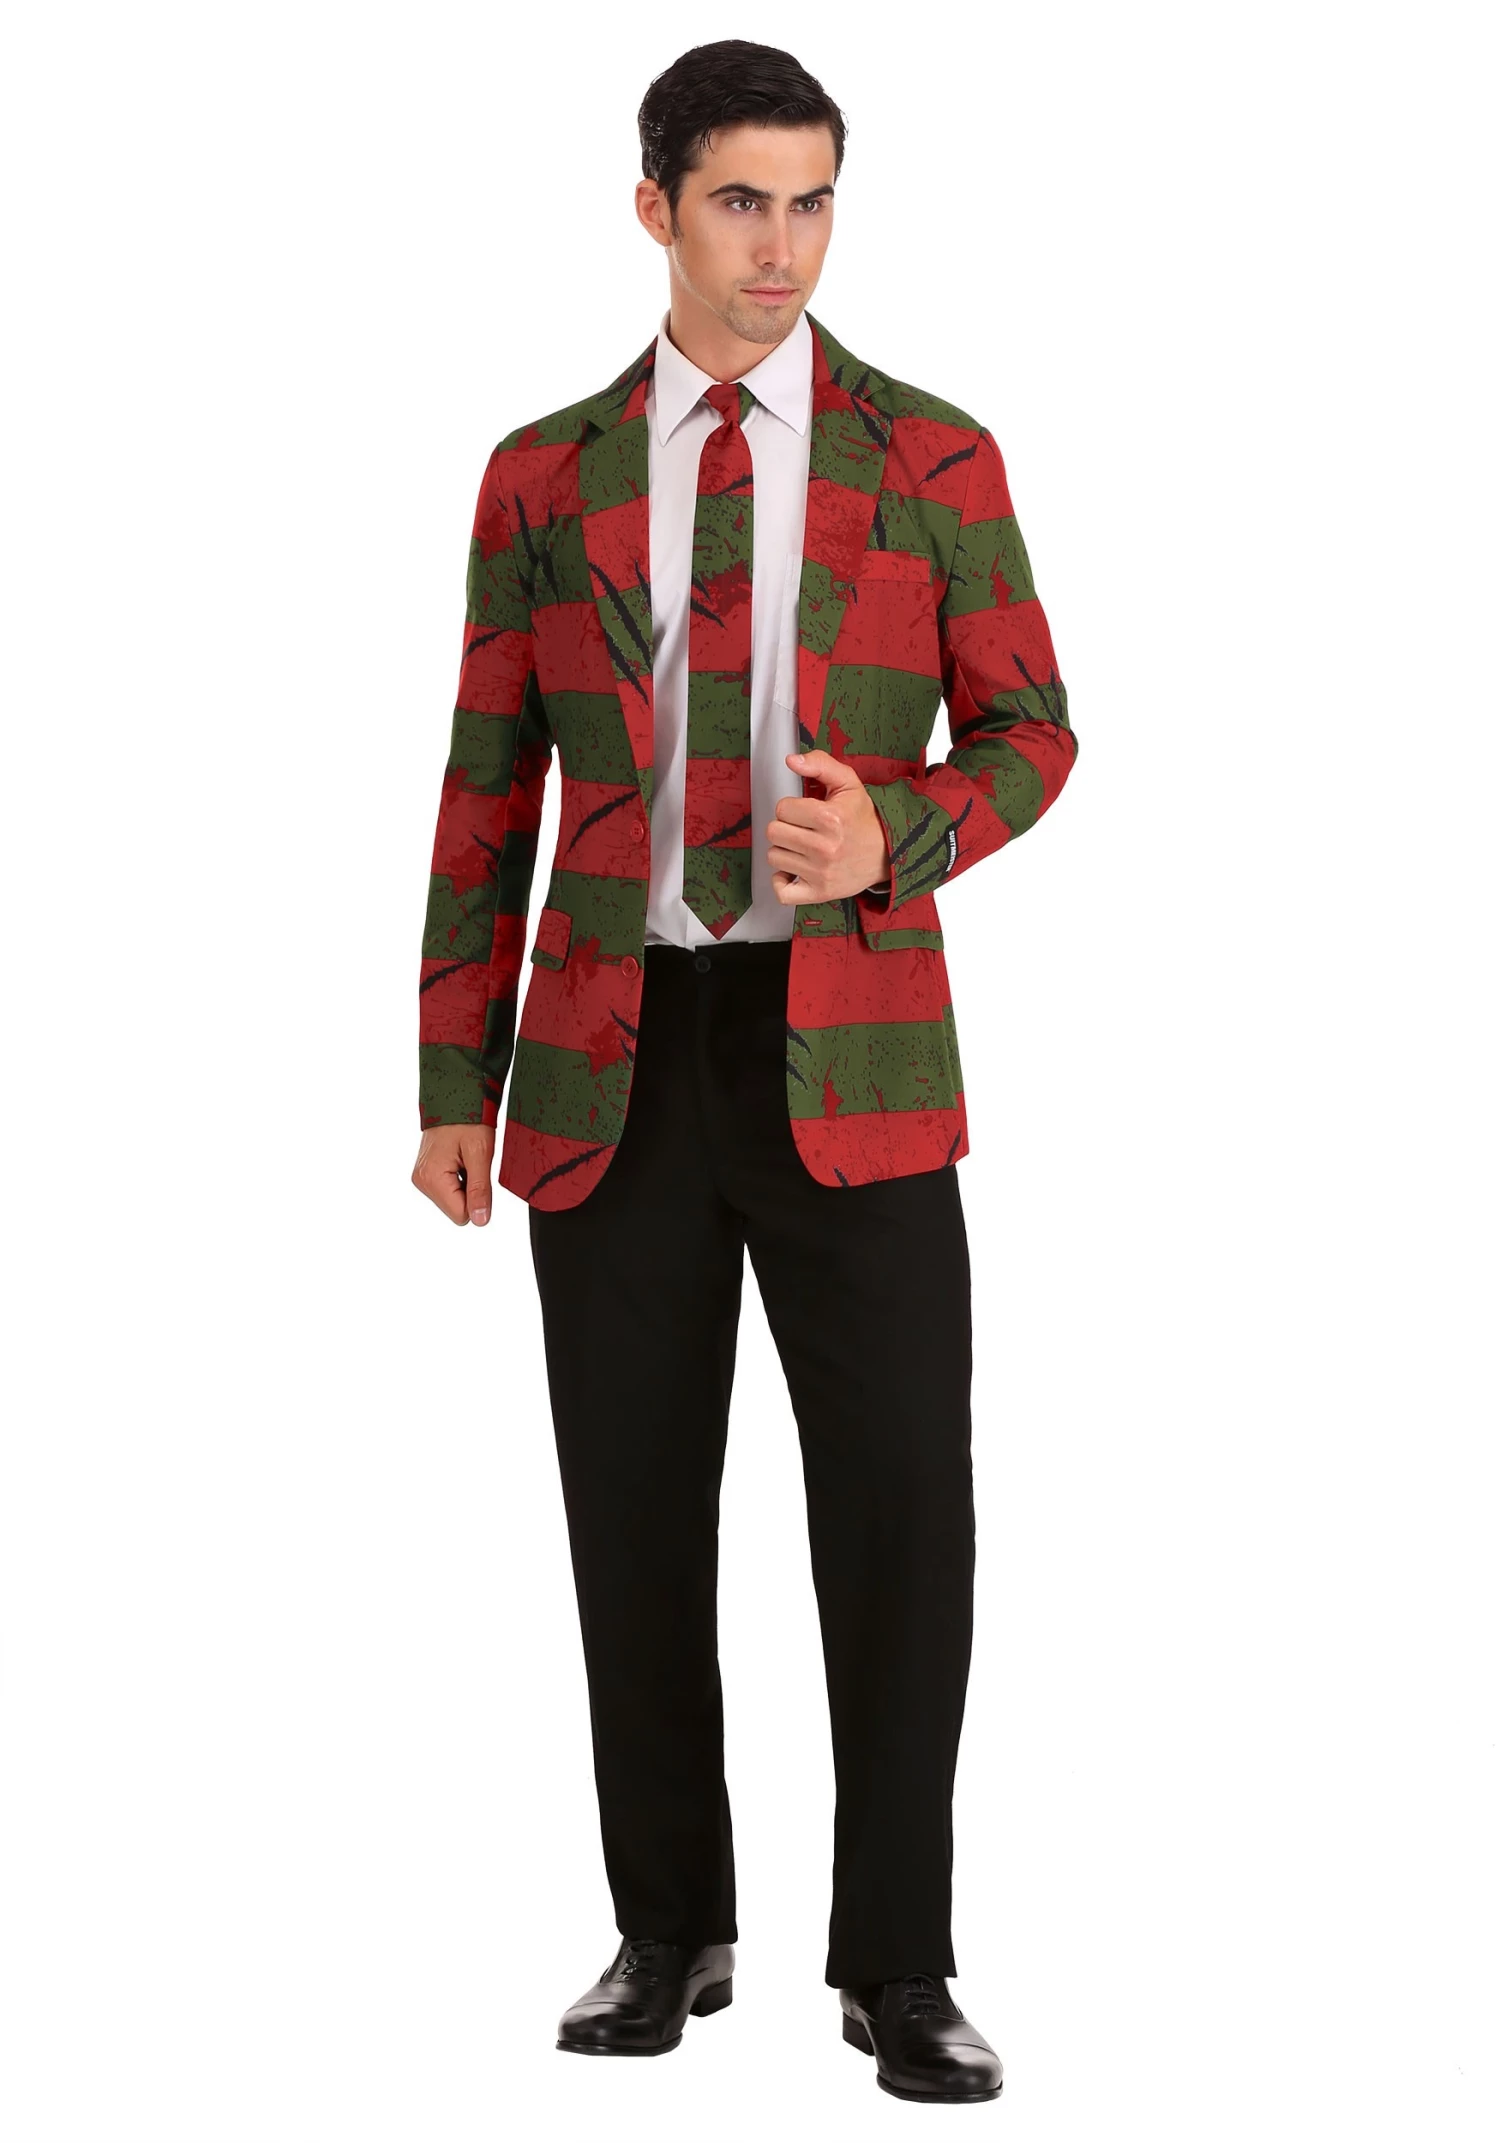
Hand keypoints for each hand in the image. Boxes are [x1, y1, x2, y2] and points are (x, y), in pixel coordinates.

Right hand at [412, 1124, 494, 1225]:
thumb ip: (479, 1190)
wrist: (455, 1096)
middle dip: (471, 1190)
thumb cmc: (467, 1118)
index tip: (478, 1172)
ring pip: (454, 1200)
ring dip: (466, 1182)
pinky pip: (449, 1188)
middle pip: (456, 1209)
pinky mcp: (427, 1172)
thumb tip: (480, 1220)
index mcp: (431, 1179)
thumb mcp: (480, 1154)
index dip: (478, 1198)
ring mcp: (422, 1177)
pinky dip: (460, 1177)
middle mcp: (422, 1181)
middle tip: (472, 1162)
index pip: (461, 1215)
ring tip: (466, 1157)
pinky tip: (460, 1158)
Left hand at [769, 749, 890, 904]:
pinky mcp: (819, 892)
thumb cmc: (863, 819)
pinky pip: (782, 892)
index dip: (791, 807)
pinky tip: (792, 871)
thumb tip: (792, 761)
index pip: (782, 808)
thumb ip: (820, 764)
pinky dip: (782, 882)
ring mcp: (821, 873)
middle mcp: (825, 848)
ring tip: (803, 847)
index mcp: (830, 818)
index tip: (805, 811)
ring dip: (784, 850)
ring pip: (774, 857)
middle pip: (774, 832)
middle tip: (802, 828)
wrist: (887, 854)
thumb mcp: (848, 783)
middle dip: (785, 827)